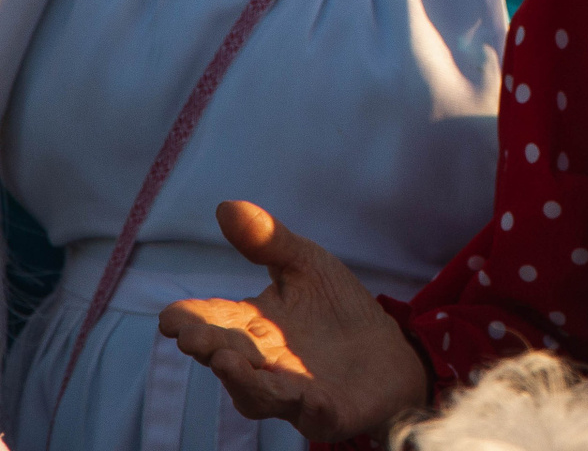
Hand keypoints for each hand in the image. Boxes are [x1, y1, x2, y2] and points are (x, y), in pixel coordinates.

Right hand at [157, 201, 428, 439]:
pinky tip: (304, 396)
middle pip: (230, 357)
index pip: (215, 322)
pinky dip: (305, 405)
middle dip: (208, 347)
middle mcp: (265, 364)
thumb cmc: (335, 311)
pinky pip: (312, 411)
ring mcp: (293, 391)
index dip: (191, 321)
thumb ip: (268, 242)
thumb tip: (225, 205)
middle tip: (190, 337)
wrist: (387, 354)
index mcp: (254, 327)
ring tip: (224, 360)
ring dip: (242, 380)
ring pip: (260, 392)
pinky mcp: (328, 410)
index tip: (171, 317)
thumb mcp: (305, 266)